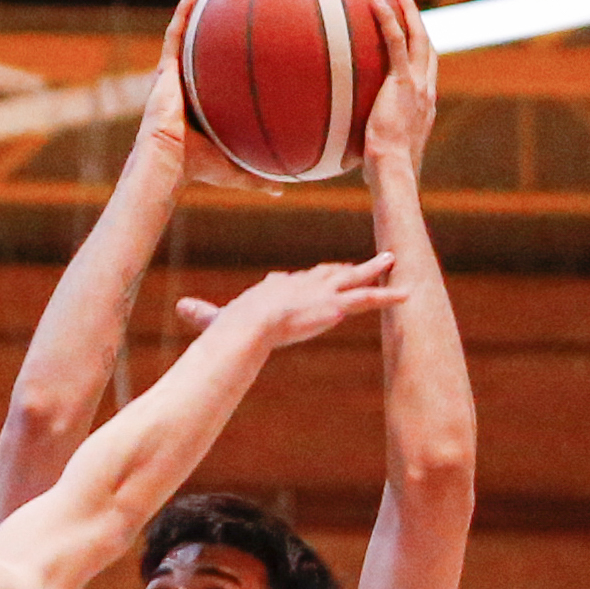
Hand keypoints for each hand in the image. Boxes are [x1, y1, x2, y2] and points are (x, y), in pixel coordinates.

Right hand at [132, 0, 280, 196]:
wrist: (167, 161)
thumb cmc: (196, 168)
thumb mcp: (235, 170)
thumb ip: (259, 178)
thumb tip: (285, 189)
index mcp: (200, 111)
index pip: (214, 87)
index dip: (226, 73)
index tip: (242, 58)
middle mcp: (185, 92)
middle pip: (200, 60)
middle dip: (210, 42)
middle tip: (228, 21)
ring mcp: (173, 80)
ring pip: (185, 43)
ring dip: (193, 20)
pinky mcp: (164, 72)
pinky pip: (173, 37)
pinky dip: (180, 16)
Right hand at [186, 252, 404, 349]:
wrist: (249, 326)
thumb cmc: (231, 326)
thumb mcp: (216, 318)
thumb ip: (204, 314)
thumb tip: (182, 308)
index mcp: (278, 288)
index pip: (297, 279)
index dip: (308, 279)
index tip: (319, 275)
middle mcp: (303, 284)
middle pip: (329, 272)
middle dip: (346, 269)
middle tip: (363, 264)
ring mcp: (322, 293)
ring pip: (354, 279)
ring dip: (374, 270)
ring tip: (394, 262)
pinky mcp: (337, 305)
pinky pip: (369, 298)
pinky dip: (388, 295)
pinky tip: (407, 293)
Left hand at [363, 0, 437, 172]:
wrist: (393, 171)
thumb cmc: (384, 173)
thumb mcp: (381, 157)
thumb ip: (373, 146)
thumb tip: (349, 155)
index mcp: (424, 108)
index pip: (427, 74)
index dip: (422, 55)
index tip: (414, 42)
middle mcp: (426, 92)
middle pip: (428, 49)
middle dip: (420, 24)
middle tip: (409, 5)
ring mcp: (417, 84)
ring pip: (418, 37)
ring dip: (410, 12)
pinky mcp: (402, 81)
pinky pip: (396, 41)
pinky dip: (388, 18)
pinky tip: (376, 0)